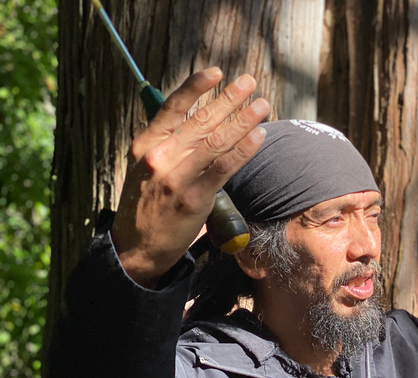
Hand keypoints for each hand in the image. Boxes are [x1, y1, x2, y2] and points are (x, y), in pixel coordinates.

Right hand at [111, 67, 269, 287]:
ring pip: (216, 140)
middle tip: (250, 81)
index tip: (216, 71)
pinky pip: (224, 168)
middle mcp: (160, 156)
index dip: (196, 86)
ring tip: (262, 105)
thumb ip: (169, 145)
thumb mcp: (146, 167)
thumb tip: (200, 123)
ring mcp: (177, 177)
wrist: (136, 246)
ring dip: (243, 119)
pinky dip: (244, 150)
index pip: (173, 107)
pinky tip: (258, 136)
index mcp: (146, 144)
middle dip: (229, 98)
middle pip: (201, 120)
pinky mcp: (194, 198)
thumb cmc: (147, 204)